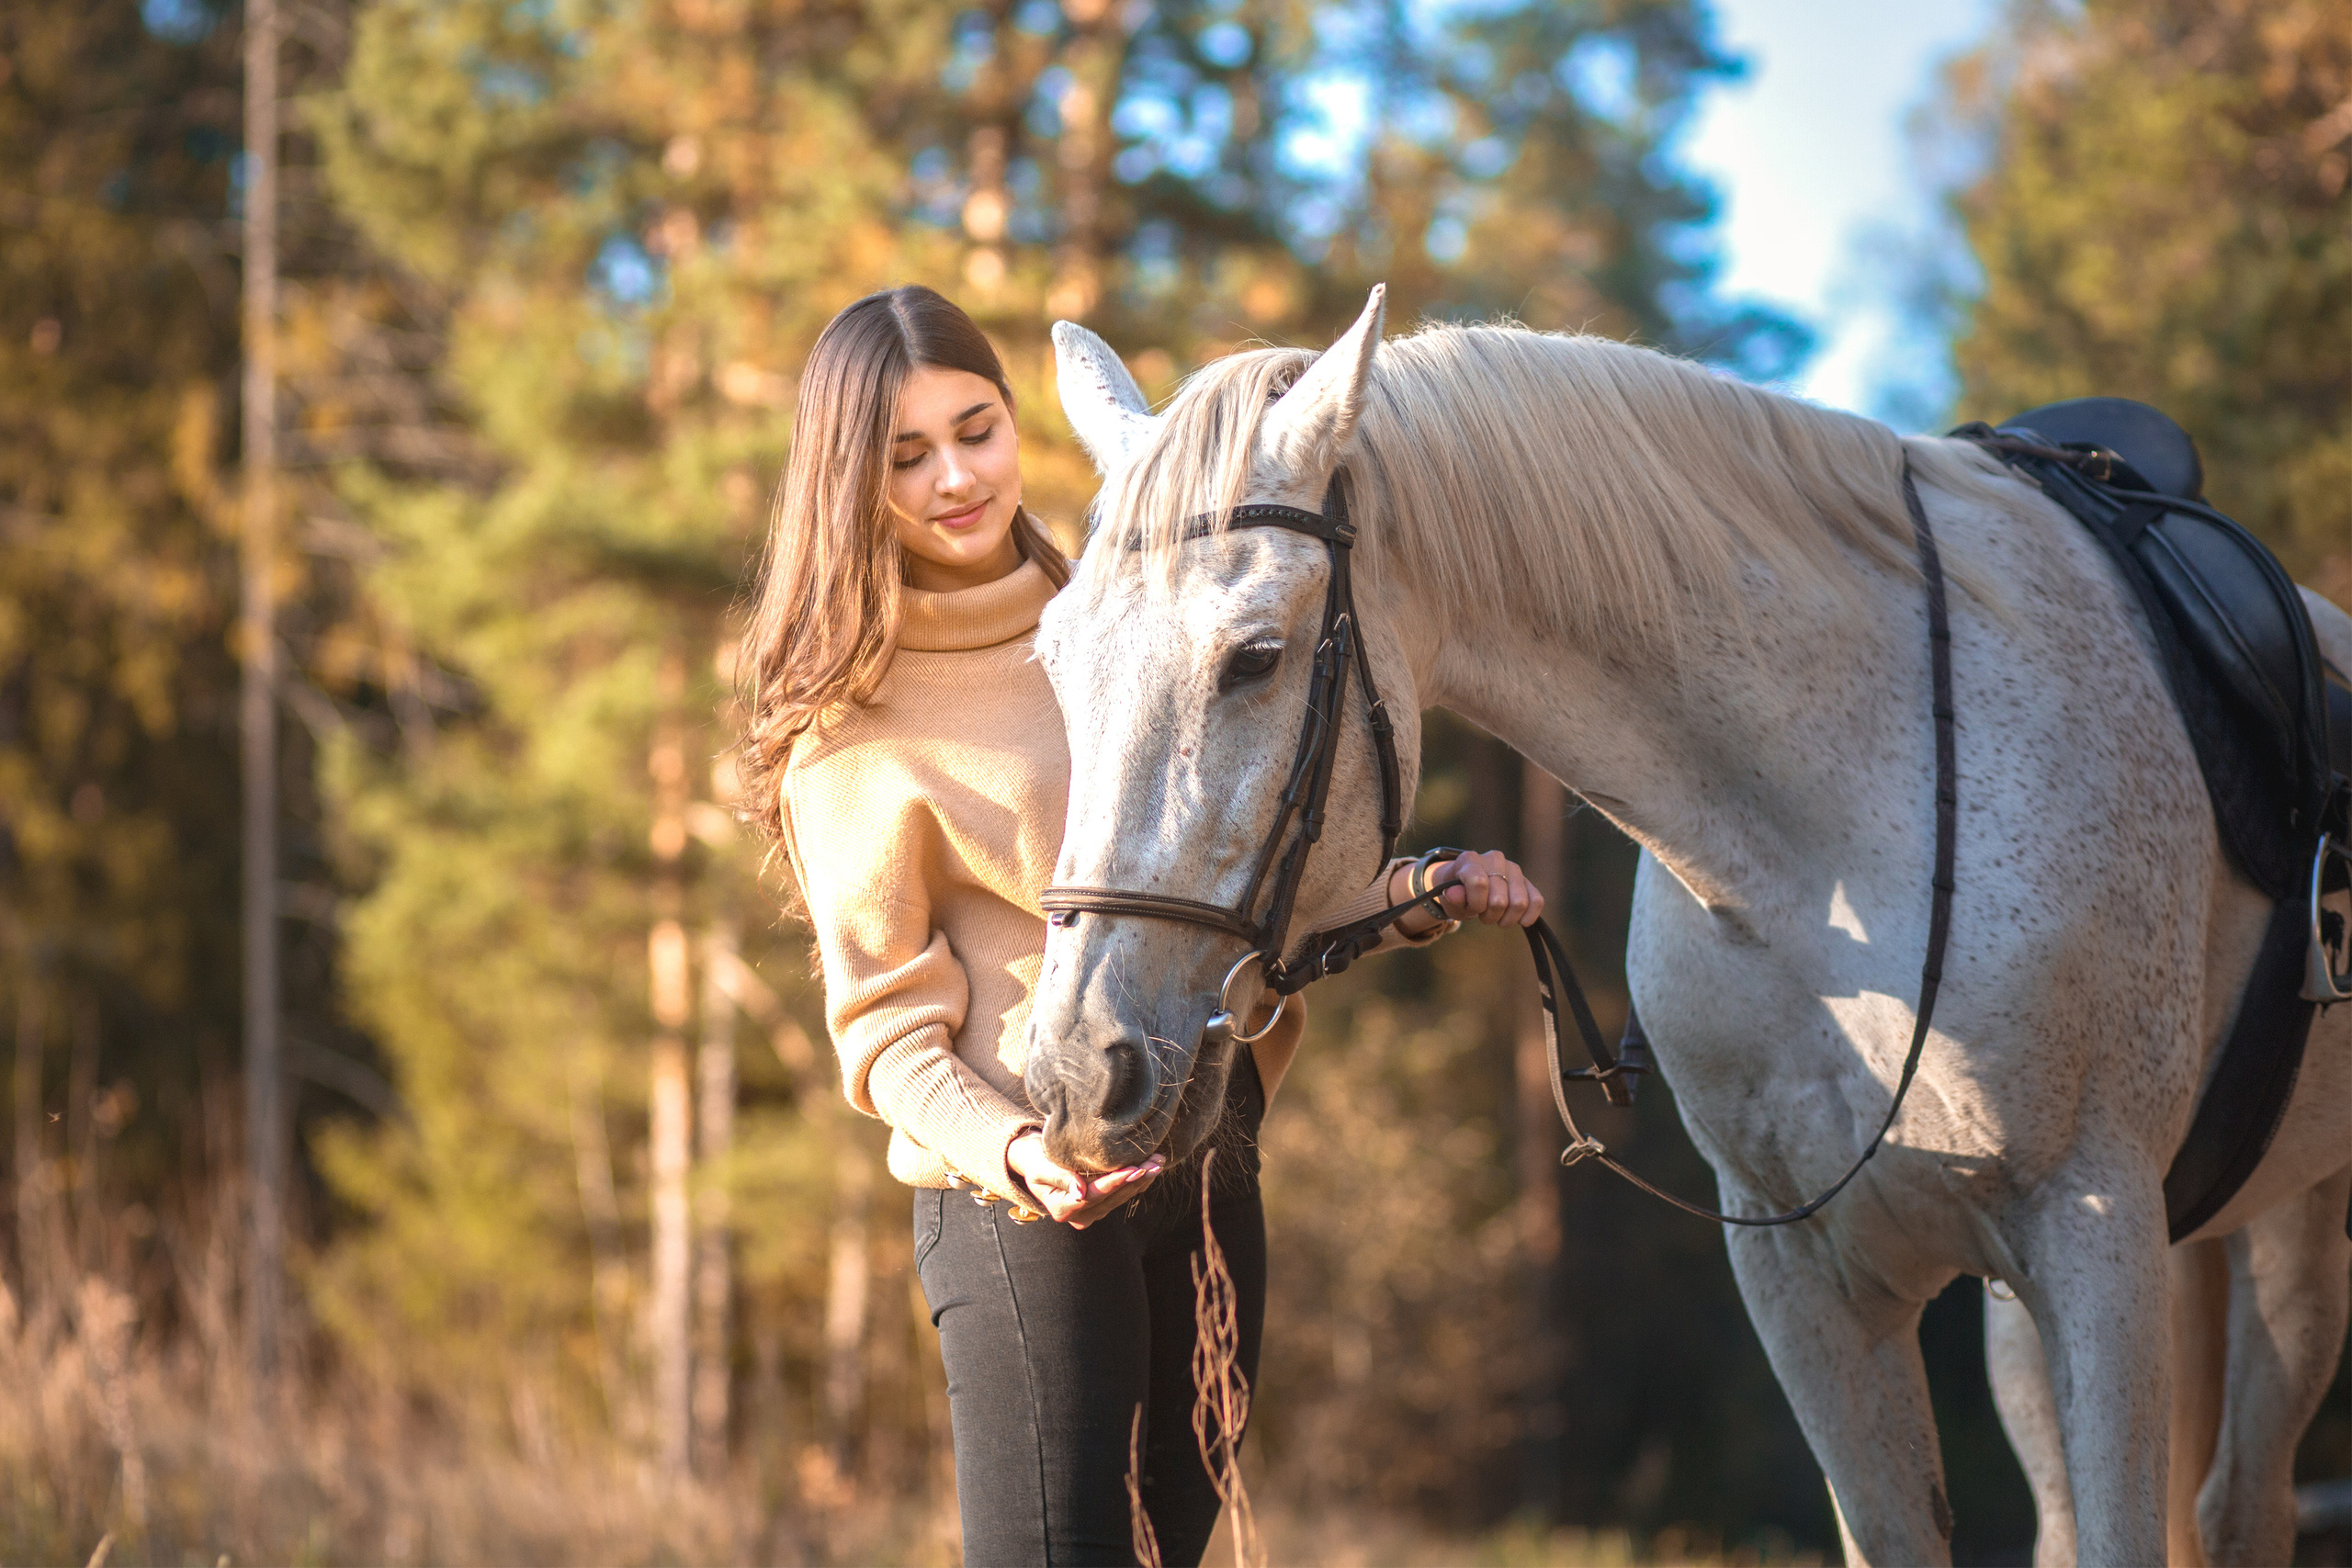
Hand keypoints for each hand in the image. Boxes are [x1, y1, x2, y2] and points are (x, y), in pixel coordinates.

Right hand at [1006, 1133, 1165, 1228]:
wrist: (1035, 1160)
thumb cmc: (1035, 1159)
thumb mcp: (1040, 1165)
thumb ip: (1059, 1177)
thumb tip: (1081, 1193)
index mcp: (1061, 1209)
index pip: (1094, 1195)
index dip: (1114, 1182)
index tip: (1134, 1169)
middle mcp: (1078, 1216)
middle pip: (1112, 1198)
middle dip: (1135, 1179)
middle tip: (1155, 1162)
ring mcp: (1091, 1214)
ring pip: (1121, 1197)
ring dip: (1141, 1180)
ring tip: (1158, 1161)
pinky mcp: (1100, 1206)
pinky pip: (1122, 1195)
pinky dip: (1137, 1181)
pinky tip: (1151, 1168)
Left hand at [1389, 848, 1544, 932]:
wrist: (1468, 885)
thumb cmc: (1457, 893)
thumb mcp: (1449, 898)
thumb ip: (1452, 896)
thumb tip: (1453, 893)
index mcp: (1470, 859)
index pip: (1479, 884)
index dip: (1475, 905)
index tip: (1470, 909)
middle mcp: (1494, 858)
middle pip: (1499, 900)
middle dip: (1489, 916)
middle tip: (1482, 915)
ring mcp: (1513, 868)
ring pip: (1519, 903)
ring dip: (1507, 919)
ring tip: (1496, 917)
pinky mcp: (1527, 880)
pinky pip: (1537, 901)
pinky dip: (1529, 916)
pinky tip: (1520, 921)